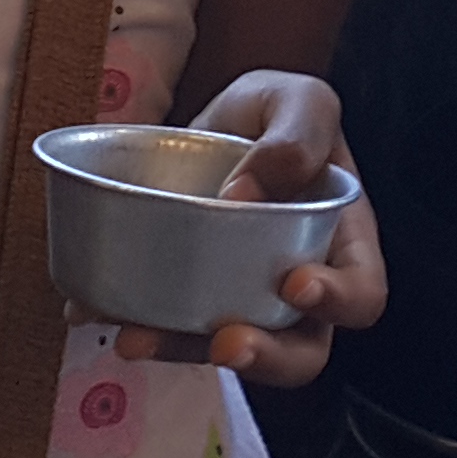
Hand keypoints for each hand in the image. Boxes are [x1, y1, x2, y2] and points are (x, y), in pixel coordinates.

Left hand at [99, 69, 382, 384]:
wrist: (213, 122)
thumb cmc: (273, 113)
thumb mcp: (296, 99)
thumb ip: (295, 133)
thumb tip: (245, 194)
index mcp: (343, 242)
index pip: (362, 293)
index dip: (338, 301)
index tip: (294, 284)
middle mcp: (298, 288)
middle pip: (301, 352)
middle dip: (265, 358)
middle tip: (224, 343)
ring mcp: (241, 302)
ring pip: (224, 352)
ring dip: (182, 353)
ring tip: (136, 338)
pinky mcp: (188, 302)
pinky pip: (167, 329)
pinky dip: (131, 324)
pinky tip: (94, 312)